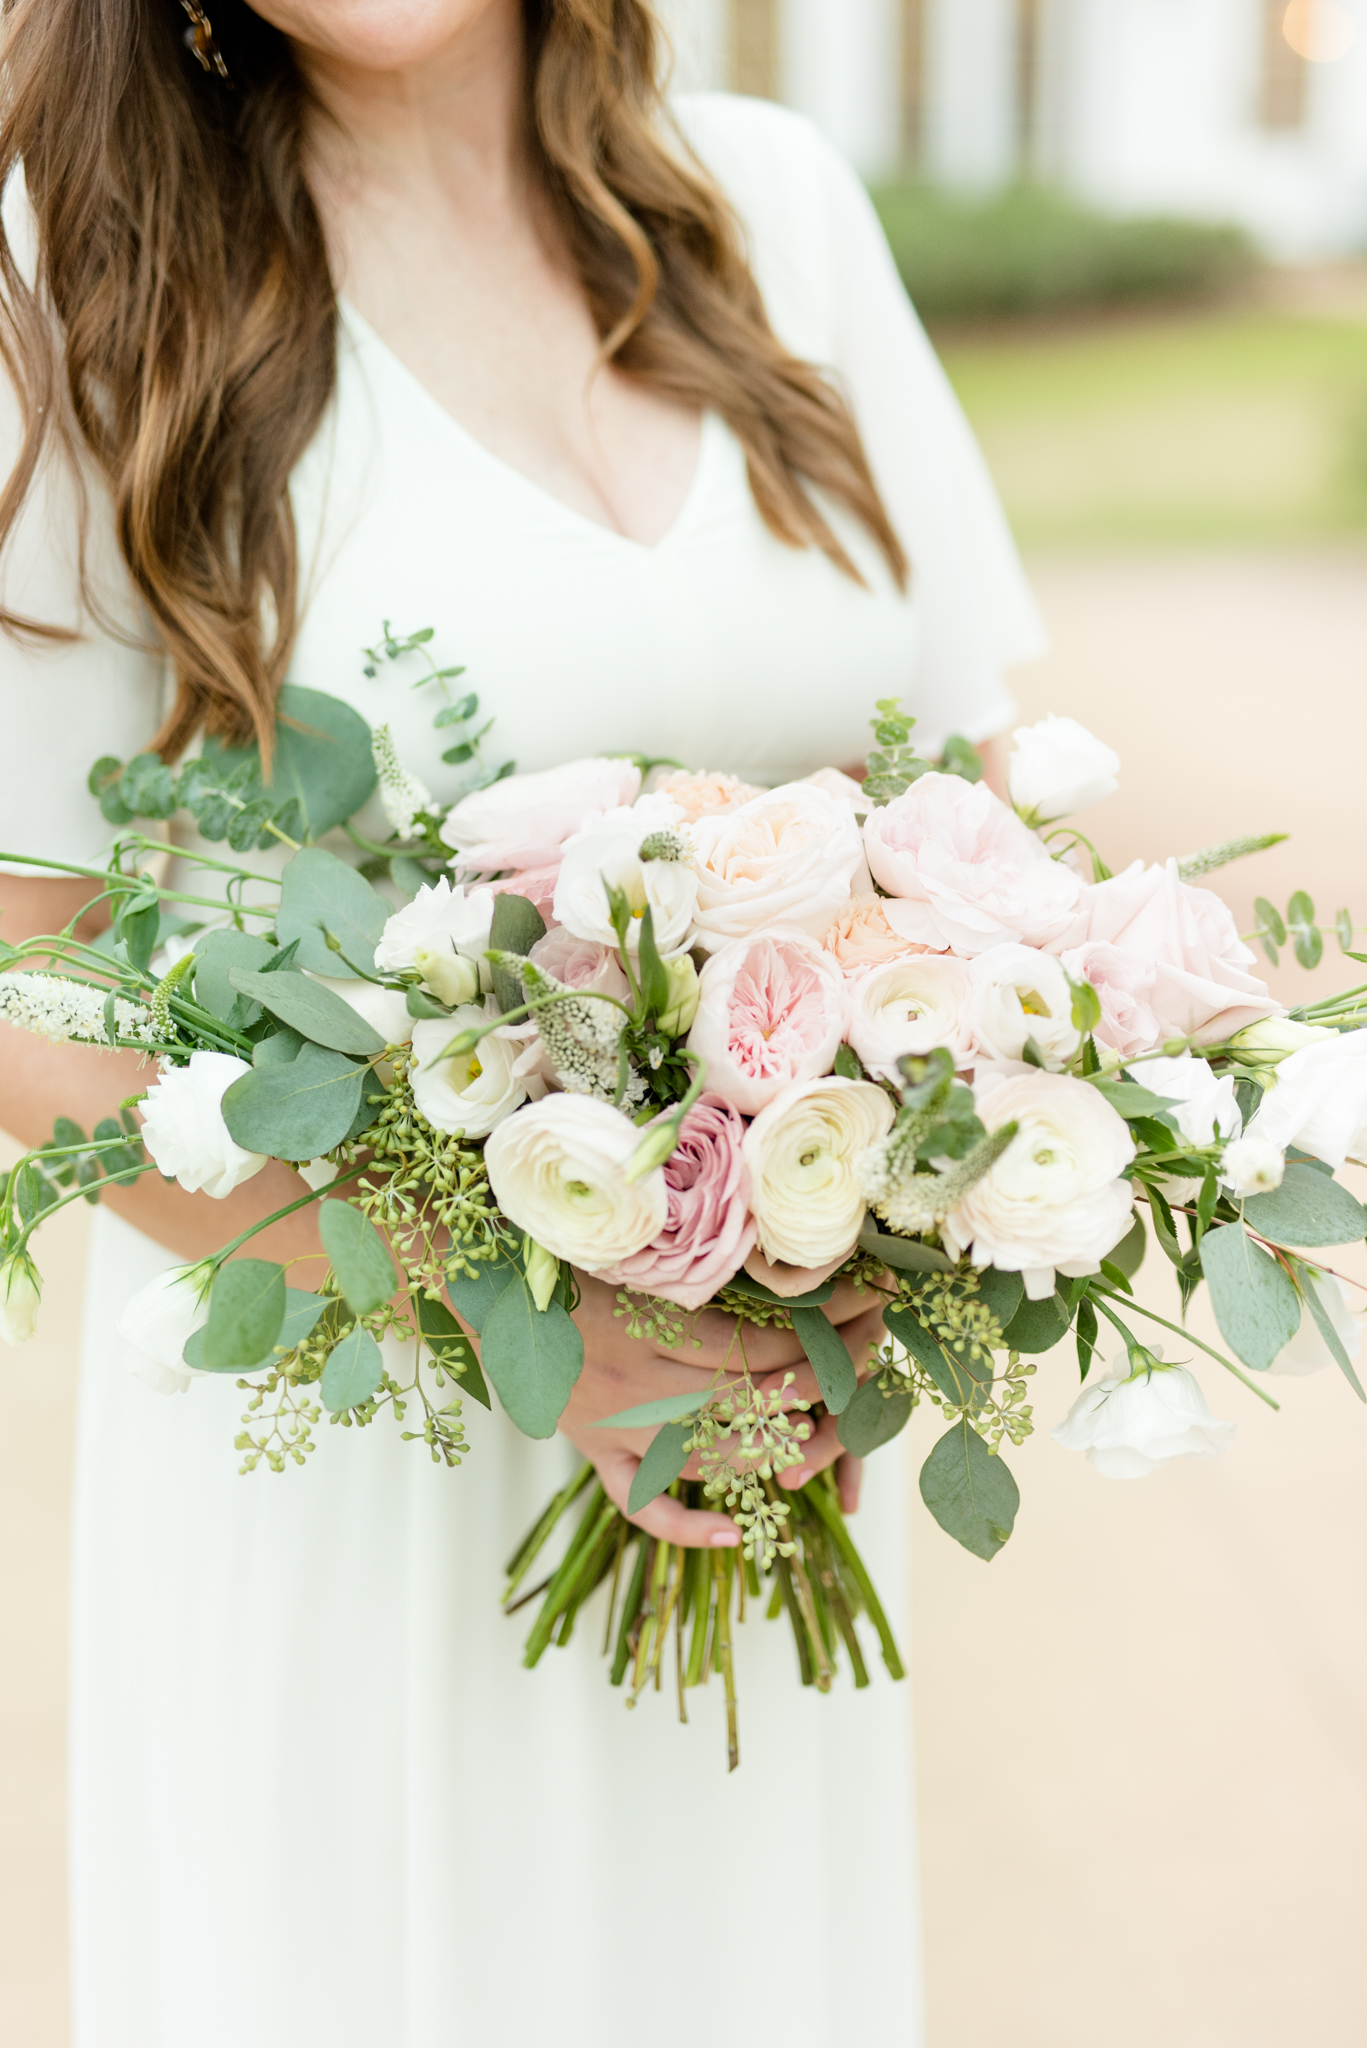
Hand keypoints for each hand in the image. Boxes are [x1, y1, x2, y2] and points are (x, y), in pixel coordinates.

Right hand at [558, 1271, 884, 1549]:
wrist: (488, 1288)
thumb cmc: (565, 1256)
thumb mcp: (632, 1256)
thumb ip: (695, 1274)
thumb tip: (783, 1267)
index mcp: (650, 1331)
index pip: (760, 1345)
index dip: (823, 1329)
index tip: (865, 1308)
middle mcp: (640, 1389)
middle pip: (752, 1398)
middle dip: (822, 1377)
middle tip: (866, 1353)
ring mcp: (618, 1430)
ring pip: (714, 1458)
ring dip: (773, 1446)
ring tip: (817, 1421)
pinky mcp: (597, 1454)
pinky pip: (644, 1507)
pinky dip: (688, 1528)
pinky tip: (733, 1535)